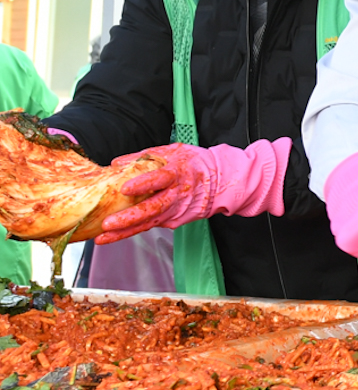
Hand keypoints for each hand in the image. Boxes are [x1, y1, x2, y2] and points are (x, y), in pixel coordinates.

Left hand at [97, 140, 288, 242]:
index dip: (143, 184)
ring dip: (125, 232)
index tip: (125, 188)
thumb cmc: (194, 164)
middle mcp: (176, 195)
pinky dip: (133, 231)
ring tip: (104, 237)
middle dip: (129, 218)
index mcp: (176, 173)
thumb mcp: (172, 151)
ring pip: (149, 223)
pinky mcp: (175, 221)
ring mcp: (176, 211)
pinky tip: (114, 235)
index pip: (159, 179)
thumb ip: (143, 157)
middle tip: (108, 223)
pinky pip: (152, 225)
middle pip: (152, 208)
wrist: (221, 182)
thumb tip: (116, 164)